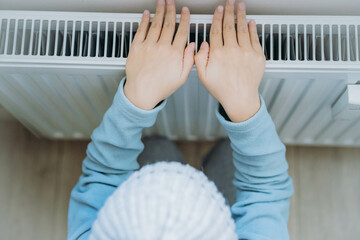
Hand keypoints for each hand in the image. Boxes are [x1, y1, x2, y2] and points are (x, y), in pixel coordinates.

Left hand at [124, 0, 194, 109]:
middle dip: (171, 11)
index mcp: (174, 54)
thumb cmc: (160, 87)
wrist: (141, 93)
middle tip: (172, 2)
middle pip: (168, 24)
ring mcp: (148, 46)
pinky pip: (141, 30)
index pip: (181, 32)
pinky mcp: (137, 47)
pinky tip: (147, 14)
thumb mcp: (181, 77)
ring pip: (156, 24)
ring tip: (161, 3)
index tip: (185, 12)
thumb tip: (192, 47)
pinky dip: (144, 20)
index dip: (184, 19)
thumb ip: (188, 60)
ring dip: (159, 12)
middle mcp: (161, 47)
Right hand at [195, 1, 265, 121]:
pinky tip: (251, 22)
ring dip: (240, 16)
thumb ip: (199, 58)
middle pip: (229, 26)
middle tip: (229, 3)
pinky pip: (255, 38)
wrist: (240, 99)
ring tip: (240, 6)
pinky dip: (252, 28)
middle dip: (229, 12)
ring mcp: (246, 52)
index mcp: (218, 54)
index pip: (216, 30)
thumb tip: (203, 44)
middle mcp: (232, 50)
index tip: (218, 10)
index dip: (217, 18)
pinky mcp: (257, 56)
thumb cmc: (222, 89)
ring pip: (242, 29)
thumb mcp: (203, 76)